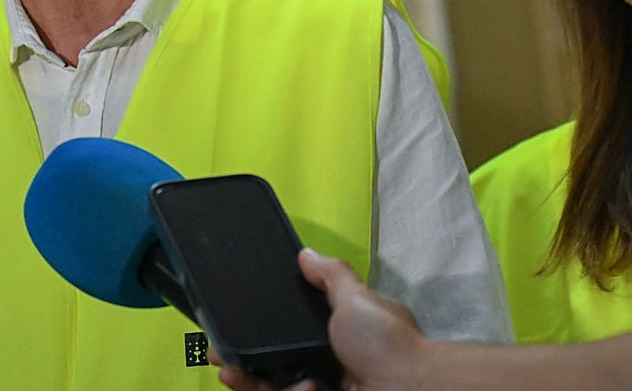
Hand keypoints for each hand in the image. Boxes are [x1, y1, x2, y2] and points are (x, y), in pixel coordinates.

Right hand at [217, 248, 423, 390]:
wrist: (409, 386)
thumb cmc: (390, 344)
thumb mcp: (356, 298)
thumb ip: (330, 276)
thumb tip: (307, 254)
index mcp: (332, 334)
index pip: (283, 334)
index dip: (257, 334)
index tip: (234, 328)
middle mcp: (324, 363)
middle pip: (269, 366)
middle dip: (241, 363)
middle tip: (222, 359)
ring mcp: (322, 387)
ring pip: (271, 388)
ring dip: (249, 382)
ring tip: (236, 373)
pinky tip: (301, 388)